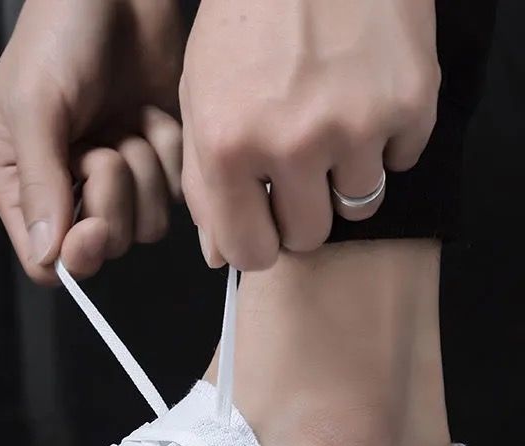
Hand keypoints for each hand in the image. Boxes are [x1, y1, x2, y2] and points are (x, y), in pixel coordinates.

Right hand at [0, 0, 183, 283]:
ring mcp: (119, 181)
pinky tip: (151, 117)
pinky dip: (169, 155)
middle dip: (113, 195)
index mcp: (24, 187)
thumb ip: (40, 184)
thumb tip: (47, 256)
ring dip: (144, 172)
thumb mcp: (34, 106)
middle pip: (105, 246)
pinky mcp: (159, 164)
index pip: (47, 261)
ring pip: (146, 226)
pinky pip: (176, 194)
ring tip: (128, 123)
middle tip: (104, 143)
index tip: (92, 227)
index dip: (75, 255)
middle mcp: (71, 193)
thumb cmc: (60, 35)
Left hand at [180, 0, 440, 268]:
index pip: (250, 254)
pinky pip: (402, 161)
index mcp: (227, 146)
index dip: (259, 245)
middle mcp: (292, 143)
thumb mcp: (199, 99)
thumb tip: (220, 256)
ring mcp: (357, 123)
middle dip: (301, 212)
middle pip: (309, 236)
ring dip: (345, 176)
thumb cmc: (245, 21)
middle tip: (298, 167)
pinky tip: (364, 98)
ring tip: (331, 123)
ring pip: (360, 205)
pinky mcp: (412, 101)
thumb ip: (205, 185)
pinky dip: (386, 140)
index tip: (265, 226)